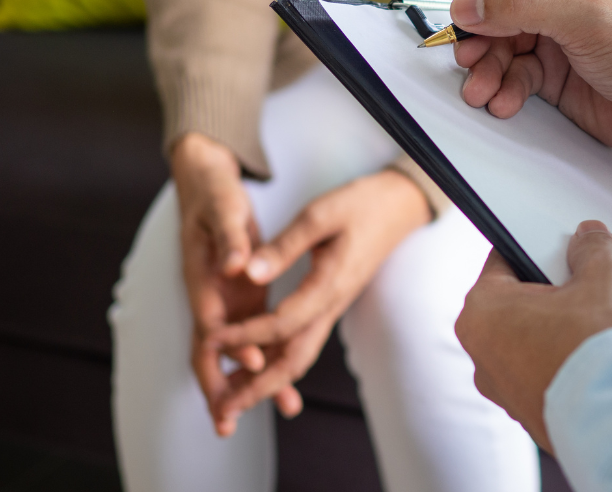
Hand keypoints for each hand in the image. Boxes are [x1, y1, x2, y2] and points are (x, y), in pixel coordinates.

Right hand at [171, 132, 282, 436]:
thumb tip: (235, 265)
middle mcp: (210, 293)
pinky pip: (251, 334)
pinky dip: (264, 357)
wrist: (204, 178)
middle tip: (232, 421)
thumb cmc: (213, 190)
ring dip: (251, 379)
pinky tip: (285, 378)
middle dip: (224, 385)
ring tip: (281, 407)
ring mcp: (225, 297)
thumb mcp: (223, 206)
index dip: (231, 345)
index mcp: (202, 275)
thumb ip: (230, 236)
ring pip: (234, 348)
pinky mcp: (240, 294)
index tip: (256, 363)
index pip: (212, 320)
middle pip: (212, 349)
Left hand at [206, 169, 431, 431]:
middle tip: (225, 406)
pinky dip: (277, 361)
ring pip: (298, 356)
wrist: (398, 207)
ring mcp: (332, 308)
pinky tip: (256, 367)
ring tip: (233, 399)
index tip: (213, 339)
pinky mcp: (329, 304)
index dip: (245, 335)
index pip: (282, 324)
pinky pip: (302, 342)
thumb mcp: (319, 215)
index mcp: (329, 285)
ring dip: (266, 382)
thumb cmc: (361, 205)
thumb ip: (284, 247)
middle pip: (294, 359)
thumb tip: (249, 274)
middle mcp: (331, 305)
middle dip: (258, 386)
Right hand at [451, 0, 611, 158]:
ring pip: (498, 35)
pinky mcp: (554, 64)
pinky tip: (504, 99)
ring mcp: (558, 24)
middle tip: (469, 51)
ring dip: (485, 63)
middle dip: (479, 26)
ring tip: (482, 86)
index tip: (469, 3)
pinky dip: (502, 85)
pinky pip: (511, 68)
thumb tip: (472, 5)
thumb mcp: (589, 20)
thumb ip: (524, 7)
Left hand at [455, 220, 611, 451]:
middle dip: (557, 294)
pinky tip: (610, 361)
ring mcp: (513, 399)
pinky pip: (556, 379)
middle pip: (521, 306)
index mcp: (483, 316)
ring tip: (609, 327)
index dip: (539, 248)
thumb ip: (593, 248)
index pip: (503, 261)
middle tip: (594, 287)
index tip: (562, 247)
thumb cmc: (609, 354)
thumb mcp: (608, 273)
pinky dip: (578, 368)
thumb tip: (589, 241)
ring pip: (539, 345)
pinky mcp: (542, 423)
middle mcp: (486, 362)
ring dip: (569, 333)